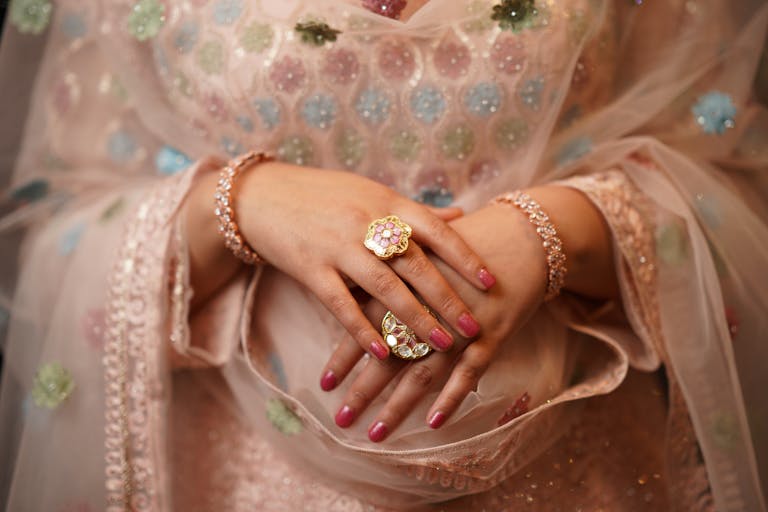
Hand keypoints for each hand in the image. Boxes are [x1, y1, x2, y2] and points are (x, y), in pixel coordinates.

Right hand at [184, 160, 496, 360]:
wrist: (264, 196)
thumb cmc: (325, 195)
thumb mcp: (372, 193)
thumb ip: (414, 210)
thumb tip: (460, 215)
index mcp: (385, 203)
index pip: (434, 229)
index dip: (464, 256)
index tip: (490, 281)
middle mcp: (365, 222)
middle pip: (415, 263)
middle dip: (447, 297)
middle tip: (474, 326)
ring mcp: (337, 245)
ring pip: (383, 285)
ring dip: (415, 317)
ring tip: (441, 344)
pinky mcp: (310, 267)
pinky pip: (340, 303)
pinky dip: (363, 330)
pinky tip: (384, 352)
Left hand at [320, 186, 617, 439]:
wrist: (524, 235)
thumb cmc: (466, 242)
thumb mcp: (423, 247)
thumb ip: (389, 270)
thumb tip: (350, 289)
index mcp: (406, 279)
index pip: (367, 324)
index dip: (344, 355)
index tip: (323, 384)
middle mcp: (429, 305)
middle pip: (390, 354)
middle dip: (363, 390)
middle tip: (340, 420)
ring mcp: (462, 323)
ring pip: (423, 372)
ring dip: (397, 406)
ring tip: (375, 435)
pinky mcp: (493, 334)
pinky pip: (469, 374)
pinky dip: (451, 399)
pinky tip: (432, 424)